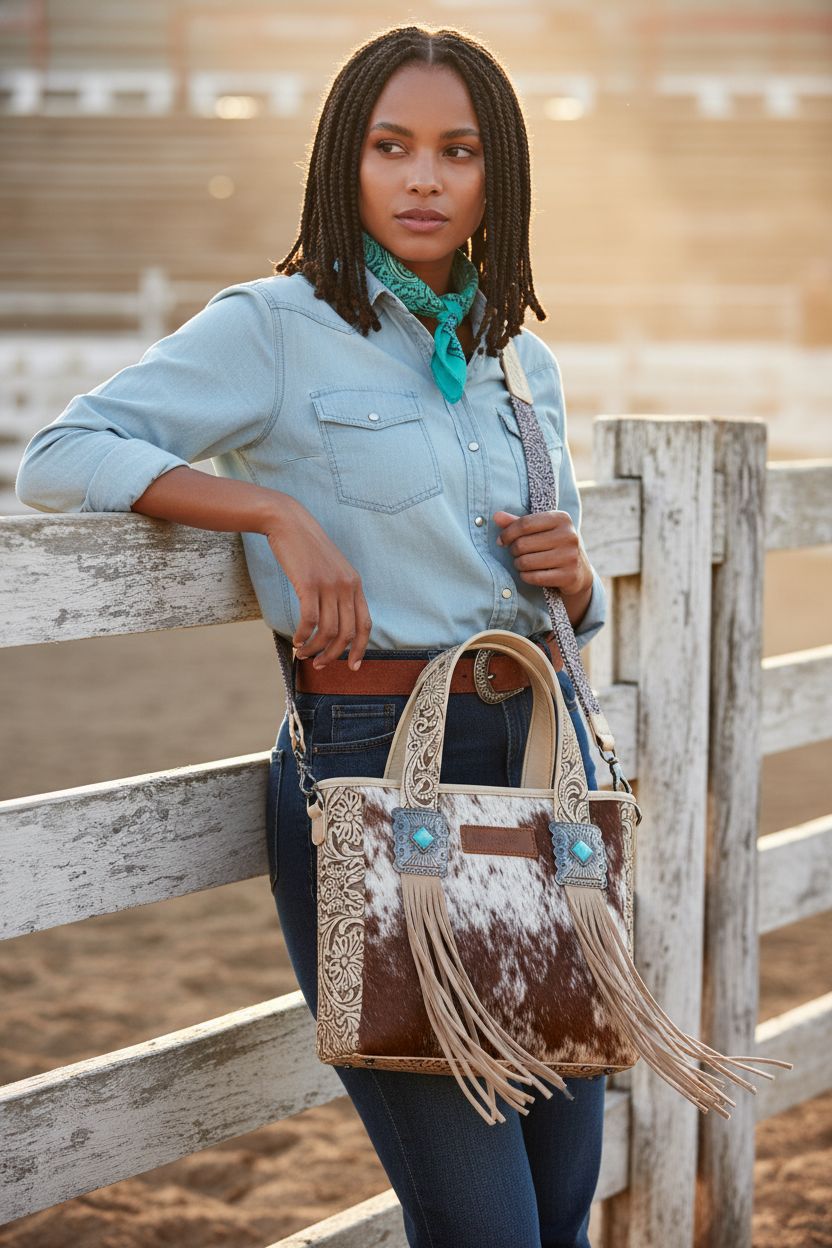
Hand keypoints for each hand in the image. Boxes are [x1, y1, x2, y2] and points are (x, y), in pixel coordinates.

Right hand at [264, 497, 371, 670]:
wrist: (289, 522)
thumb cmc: (307, 548)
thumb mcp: (332, 569)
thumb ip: (338, 591)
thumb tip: (334, 622)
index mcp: (355, 584)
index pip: (365, 624)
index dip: (361, 649)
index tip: (353, 666)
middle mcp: (346, 585)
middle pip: (347, 633)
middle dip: (334, 655)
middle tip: (320, 665)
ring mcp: (329, 584)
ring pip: (328, 630)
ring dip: (315, 648)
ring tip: (303, 654)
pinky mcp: (309, 583)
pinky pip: (309, 620)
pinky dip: (303, 635)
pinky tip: (296, 640)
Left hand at [493, 508, 592, 596]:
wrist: (578, 569)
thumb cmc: (553, 544)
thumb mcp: (540, 530)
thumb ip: (518, 522)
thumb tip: (496, 516)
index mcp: (562, 518)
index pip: (524, 524)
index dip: (507, 533)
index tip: (501, 541)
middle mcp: (569, 535)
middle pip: (523, 544)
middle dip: (513, 551)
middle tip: (516, 554)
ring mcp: (570, 556)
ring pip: (526, 562)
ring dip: (518, 565)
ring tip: (522, 563)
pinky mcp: (569, 576)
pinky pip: (535, 578)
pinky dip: (526, 577)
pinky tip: (528, 574)